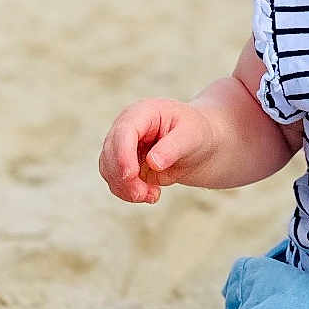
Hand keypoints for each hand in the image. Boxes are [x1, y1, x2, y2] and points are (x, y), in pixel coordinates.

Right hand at [98, 99, 214, 203]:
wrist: (198, 144)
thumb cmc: (196, 133)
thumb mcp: (192, 135)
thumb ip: (173, 147)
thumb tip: (153, 163)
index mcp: (142, 112)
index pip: (124, 132)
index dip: (122, 154)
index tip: (131, 175)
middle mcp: (126, 127)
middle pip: (110, 153)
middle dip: (124, 178)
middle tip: (145, 195)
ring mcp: (122, 146)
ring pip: (109, 170)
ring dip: (126, 188)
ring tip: (153, 195)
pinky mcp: (123, 165)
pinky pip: (116, 181)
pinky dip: (128, 192)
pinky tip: (151, 194)